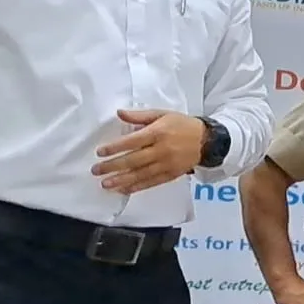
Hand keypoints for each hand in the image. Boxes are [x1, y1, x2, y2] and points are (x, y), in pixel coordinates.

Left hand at [92, 109, 206, 194]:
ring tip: (105, 184)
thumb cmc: (182, 125)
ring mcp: (167, 164)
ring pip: (141, 174)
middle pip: (134, 160)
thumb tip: (119, 113)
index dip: (115, 147)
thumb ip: (140, 116)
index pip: (133, 141)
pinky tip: (123, 190)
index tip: (100, 152)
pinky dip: (136, 187)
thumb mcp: (162, 114)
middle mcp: (162, 150)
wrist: (207, 141)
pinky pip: (151, 182)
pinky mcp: (171, 175)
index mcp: (159, 133)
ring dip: (122, 180)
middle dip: (113, 166)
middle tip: (96, 170)